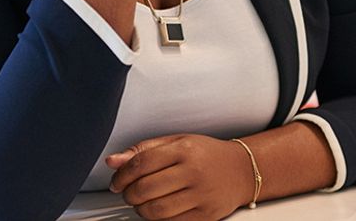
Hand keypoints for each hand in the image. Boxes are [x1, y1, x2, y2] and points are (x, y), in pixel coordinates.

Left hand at [106, 134, 254, 219]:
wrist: (242, 170)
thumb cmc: (207, 154)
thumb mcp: (177, 142)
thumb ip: (143, 150)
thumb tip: (113, 160)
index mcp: (184, 149)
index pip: (141, 163)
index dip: (121, 175)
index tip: (117, 181)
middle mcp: (193, 171)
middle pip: (145, 189)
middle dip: (128, 194)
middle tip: (128, 192)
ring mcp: (201, 195)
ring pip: (156, 210)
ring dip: (141, 209)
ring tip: (142, 202)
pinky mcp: (206, 215)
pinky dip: (158, 219)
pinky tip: (159, 209)